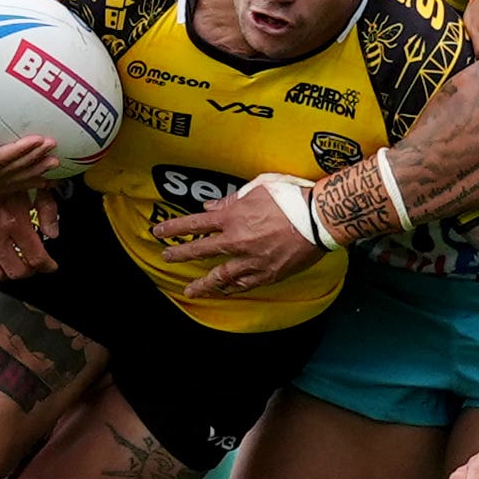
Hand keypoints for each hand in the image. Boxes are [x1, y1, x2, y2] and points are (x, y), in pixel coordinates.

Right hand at [0, 113, 58, 191]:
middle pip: (6, 174)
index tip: (37, 140)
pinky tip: (39, 178)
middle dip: (31, 162)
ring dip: (32, 172)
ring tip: (53, 163)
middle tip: (53, 149)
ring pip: (8, 182)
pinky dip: (22, 181)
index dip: (18, 151)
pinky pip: (3, 184)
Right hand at [0, 185, 59, 280]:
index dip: (47, 265)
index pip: (36, 258)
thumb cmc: (1, 175)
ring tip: (14, 263)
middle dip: (30, 270)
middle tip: (33, 263)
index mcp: (12, 219)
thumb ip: (47, 209)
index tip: (50, 265)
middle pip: (17, 272)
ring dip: (7, 272)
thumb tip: (53, 233)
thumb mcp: (32, 184)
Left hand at [153, 177, 326, 297]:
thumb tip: (212, 206)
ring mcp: (252, 260)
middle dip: (180, 255)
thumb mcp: (259, 187)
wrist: (319, 218)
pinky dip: (233, 287)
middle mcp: (237, 241)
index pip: (195, 223)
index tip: (159, 233)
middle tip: (166, 259)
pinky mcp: (268, 274)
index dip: (175, 229)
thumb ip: (233, 199)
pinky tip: (225, 290)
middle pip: (201, 251)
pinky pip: (245, 284)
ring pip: (221, 276)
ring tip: (190, 290)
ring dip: (203, 284)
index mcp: (233, 217)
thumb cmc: (292, 196)